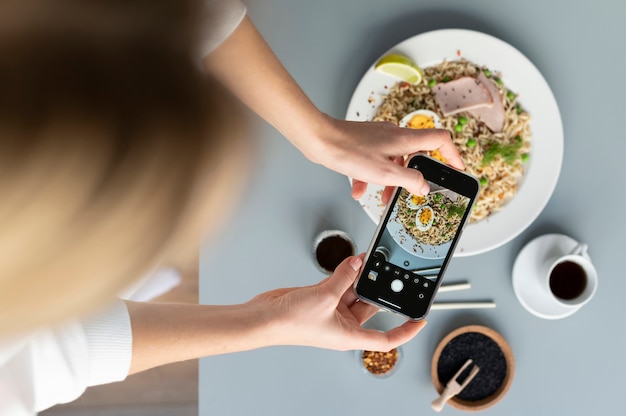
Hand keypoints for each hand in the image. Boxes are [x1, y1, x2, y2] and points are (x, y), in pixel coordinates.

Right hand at [247, 254, 425, 351]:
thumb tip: (357, 264)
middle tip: (390, 274)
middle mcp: (343, 325)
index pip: (385, 339)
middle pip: (370, 307)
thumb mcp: (325, 297)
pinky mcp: (320, 298)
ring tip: (371, 261)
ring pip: (354, 292)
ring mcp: (331, 311)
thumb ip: (343, 278)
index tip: (418, 321)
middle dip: (378, 290)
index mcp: (349, 336)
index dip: (405, 331)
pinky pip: (339, 284)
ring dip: (360, 278)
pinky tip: (351, 261)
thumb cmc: (290, 323)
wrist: (264, 318)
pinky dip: (345, 274)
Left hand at [305, 115, 464, 201]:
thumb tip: (424, 186)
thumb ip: (409, 180)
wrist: (319, 140)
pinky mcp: (364, 144)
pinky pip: (374, 162)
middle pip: (416, 155)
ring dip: (390, 181)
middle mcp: (394, 135)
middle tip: (411, 192)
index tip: (455, 169)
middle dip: (413, 176)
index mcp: (405, 139)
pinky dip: (370, 177)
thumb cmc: (349, 151)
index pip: (440, 140)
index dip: (452, 154)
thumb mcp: (385, 173)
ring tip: (382, 197)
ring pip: (393, 162)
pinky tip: (358, 190)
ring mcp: (379, 139)